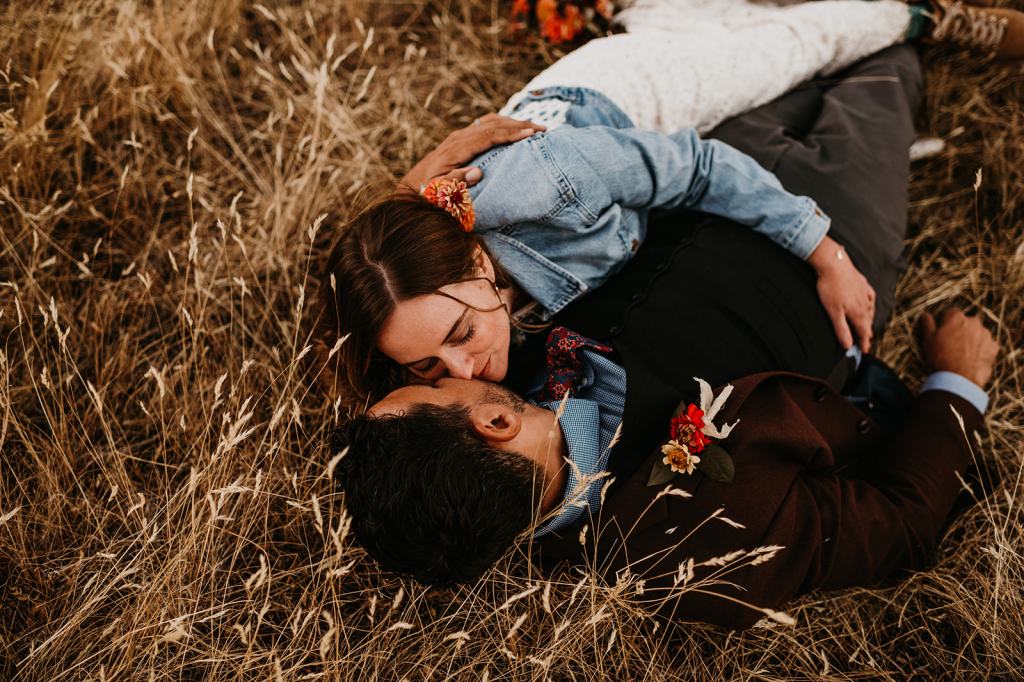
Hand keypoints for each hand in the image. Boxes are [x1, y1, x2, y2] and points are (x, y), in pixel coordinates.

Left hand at [399, 114, 545, 190]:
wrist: (410, 188)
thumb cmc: (426, 195)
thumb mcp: (438, 193)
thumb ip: (456, 182)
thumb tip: (479, 172)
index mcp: (456, 150)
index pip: (488, 136)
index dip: (510, 134)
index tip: (531, 134)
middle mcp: (458, 139)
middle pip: (493, 125)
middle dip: (519, 125)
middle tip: (543, 130)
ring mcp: (459, 137)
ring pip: (490, 122)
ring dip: (513, 122)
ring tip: (534, 128)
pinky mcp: (460, 139)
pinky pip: (484, 126)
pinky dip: (502, 125)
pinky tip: (514, 129)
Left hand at [808, 236, 875, 351]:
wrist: (834, 263)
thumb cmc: (831, 287)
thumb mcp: (833, 312)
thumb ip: (841, 329)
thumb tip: (847, 345)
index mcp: (858, 313)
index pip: (863, 332)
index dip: (863, 342)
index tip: (864, 351)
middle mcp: (864, 304)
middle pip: (867, 322)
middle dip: (866, 333)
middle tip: (866, 342)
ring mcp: (864, 292)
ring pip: (870, 310)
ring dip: (869, 320)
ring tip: (868, 327)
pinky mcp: (862, 283)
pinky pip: (869, 297)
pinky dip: (870, 305)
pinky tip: (869, 304)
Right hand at [918, 308, 998, 387]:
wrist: (959, 379)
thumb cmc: (940, 358)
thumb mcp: (928, 339)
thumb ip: (927, 324)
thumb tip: (924, 314)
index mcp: (956, 318)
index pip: (950, 313)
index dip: (945, 323)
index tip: (941, 332)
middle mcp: (973, 322)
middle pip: (966, 322)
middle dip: (960, 330)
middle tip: (951, 344)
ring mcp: (985, 335)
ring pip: (977, 333)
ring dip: (971, 339)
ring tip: (962, 353)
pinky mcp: (993, 347)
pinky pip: (987, 345)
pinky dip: (981, 349)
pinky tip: (972, 359)